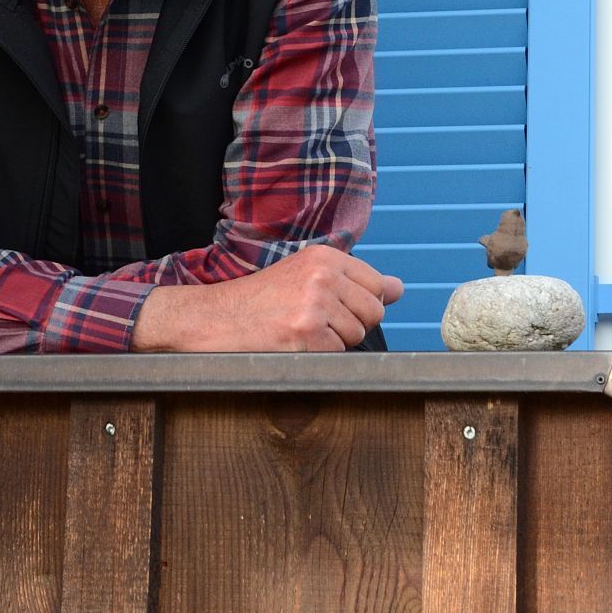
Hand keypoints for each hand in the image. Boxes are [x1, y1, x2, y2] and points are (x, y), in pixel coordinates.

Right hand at [130, 244, 402, 352]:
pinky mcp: (306, 333)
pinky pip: (337, 354)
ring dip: (332, 342)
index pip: (378, 286)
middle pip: (373, 313)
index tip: (334, 307)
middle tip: (311, 322)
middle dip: (350, 325)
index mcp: (325, 256)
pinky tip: (291, 344)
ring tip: (297, 331)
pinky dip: (318, 357)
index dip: (359, 304)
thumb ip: (354, 281)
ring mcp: (315, 303)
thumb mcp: (305, 275)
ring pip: (356, 336)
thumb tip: (398, 288)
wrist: (213, 318)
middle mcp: (324, 274)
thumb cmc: (258, 301)